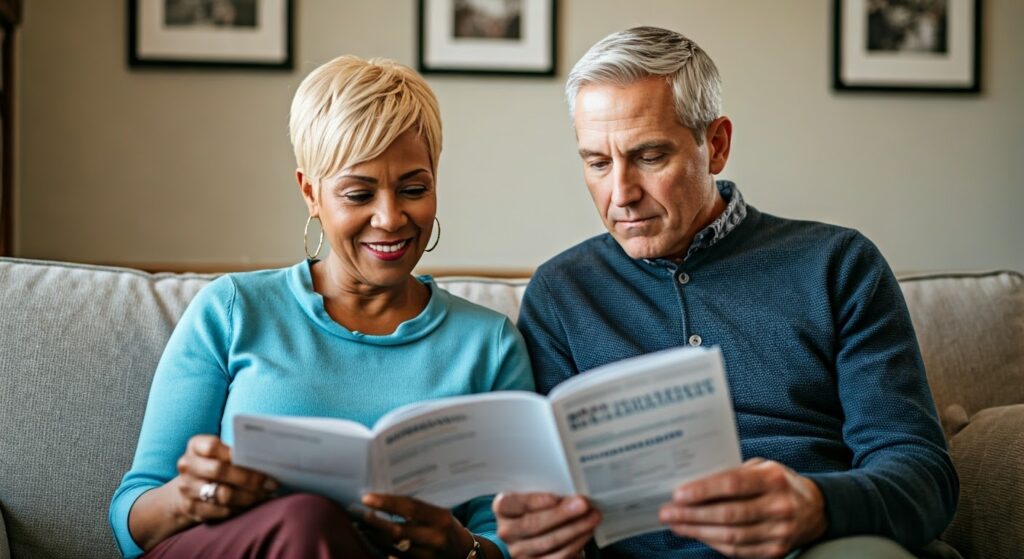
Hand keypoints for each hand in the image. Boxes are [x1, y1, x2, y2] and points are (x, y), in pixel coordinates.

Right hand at [172, 434, 278, 523]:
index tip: (258, 458)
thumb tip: (268, 459)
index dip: (235, 453)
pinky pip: (220, 511)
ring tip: (265, 495)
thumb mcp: (220, 453)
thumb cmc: (215, 465)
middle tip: (271, 483)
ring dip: (248, 496)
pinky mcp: (190, 508)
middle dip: (249, 478)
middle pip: (219, 471)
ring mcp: (186, 488)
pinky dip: (239, 508)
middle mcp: (187, 465)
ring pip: (222, 494)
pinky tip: (251, 505)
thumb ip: (237, 454)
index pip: (212, 446)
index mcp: (195, 446)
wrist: (189, 488)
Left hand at [359, 493, 476, 557]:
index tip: (365, 498)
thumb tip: (383, 499)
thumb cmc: (447, 528)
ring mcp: (428, 556)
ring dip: (372, 537)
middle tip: (355, 513)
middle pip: (397, 531)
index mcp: (440, 518)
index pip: (410, 507)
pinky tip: (370, 541)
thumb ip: (416, 509)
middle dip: (372, 522)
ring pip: (392, 547)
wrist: (464, 554)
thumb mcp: (439, 513)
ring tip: (358, 526)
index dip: (386, 502)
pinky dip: (380, 550)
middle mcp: (435, 538)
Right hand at [493, 492, 600, 557]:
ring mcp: (519, 552)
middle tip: (584, 504)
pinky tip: (587, 532)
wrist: (534, 534)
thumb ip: (547, 493)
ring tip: (593, 517)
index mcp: (504, 509)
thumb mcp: (536, 497)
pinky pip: (558, 557)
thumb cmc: (537, 509)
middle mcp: (507, 532)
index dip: (532, 501)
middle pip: (533, 524)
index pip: (510, 504)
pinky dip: (576, 544)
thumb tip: (572, 492)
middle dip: (562, 514)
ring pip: (549, 542)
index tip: (555, 498)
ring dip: (575, 529)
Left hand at [658, 458, 826, 557]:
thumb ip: (733, 473)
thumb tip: (692, 481)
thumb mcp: (762, 468)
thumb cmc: (778, 482)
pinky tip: (697, 535)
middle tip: (667, 512)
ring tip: (676, 524)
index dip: (703, 490)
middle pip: (729, 514)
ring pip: (731, 536)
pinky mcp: (776, 551)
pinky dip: (714, 543)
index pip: (732, 484)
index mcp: (773, 479)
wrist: (816, 509)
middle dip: (692, 515)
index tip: (678, 494)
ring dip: (698, 531)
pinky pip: (738, 551)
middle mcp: (779, 506)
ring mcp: (779, 532)